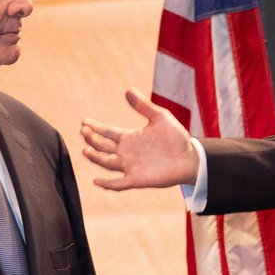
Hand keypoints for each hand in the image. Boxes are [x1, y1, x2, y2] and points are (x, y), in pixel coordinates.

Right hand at [79, 89, 199, 190]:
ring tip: (86, 151)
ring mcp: (130, 166)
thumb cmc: (176, 138)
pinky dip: (107, 184)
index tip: (84, 122)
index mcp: (130, 137)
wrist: (190, 158)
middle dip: (92, 139)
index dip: (95, 127)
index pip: (107, 132)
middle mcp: (126, 152)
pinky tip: (97, 181)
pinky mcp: (137, 180)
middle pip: (103, 146)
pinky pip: (118, 184)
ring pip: (106, 163)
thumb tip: (128, 90)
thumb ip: (144, 106)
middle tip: (83, 131)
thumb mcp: (160, 117)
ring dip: (95, 158)